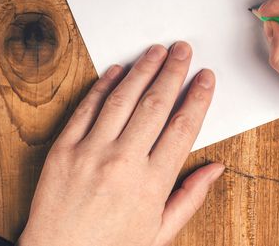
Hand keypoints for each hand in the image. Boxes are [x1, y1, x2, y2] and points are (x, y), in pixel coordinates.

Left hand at [18, 42, 222, 245]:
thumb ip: (190, 197)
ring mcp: (90, 152)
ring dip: (142, 70)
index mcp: (152, 183)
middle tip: (183, 50)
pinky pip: (86, 109)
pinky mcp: (63, 149)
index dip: (197, 97)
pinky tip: (117, 71)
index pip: (183, 127)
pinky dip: (102, 86)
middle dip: (173, 72)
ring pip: (122, 99)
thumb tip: (215, 168)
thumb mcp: (160, 232)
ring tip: (156, 51)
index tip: (205, 78)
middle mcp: (123, 162)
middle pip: (155, 104)